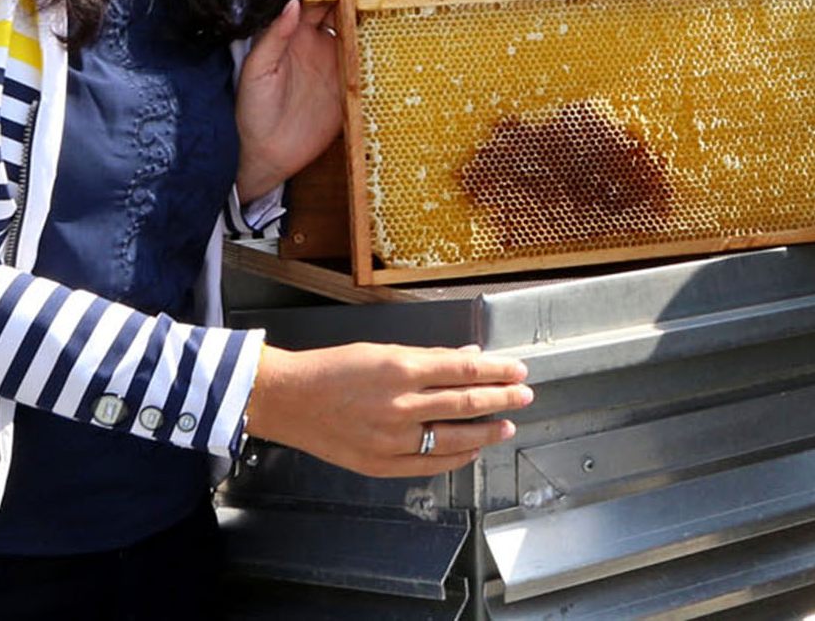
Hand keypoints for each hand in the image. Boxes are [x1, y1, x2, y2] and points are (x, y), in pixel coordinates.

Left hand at [234, 0, 392, 200]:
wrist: (264, 153)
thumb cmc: (252, 110)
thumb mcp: (257, 70)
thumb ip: (275, 36)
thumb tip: (295, 3)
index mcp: (295, 34)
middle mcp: (319, 44)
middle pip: (346, 8)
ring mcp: (337, 65)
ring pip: (362, 29)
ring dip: (378, 10)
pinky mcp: (351, 88)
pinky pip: (370, 63)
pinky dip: (384, 46)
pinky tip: (397, 32)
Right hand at [241, 340, 531, 476]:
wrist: (290, 400)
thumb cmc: (332, 369)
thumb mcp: (382, 350)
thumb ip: (429, 358)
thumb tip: (468, 359)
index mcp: (400, 369)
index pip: (464, 371)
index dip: (497, 372)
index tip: (518, 371)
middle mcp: (400, 405)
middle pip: (465, 403)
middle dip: (501, 399)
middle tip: (525, 396)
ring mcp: (391, 439)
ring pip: (453, 439)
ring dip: (486, 432)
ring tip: (506, 425)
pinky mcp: (381, 464)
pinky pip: (429, 465)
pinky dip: (456, 458)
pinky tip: (471, 450)